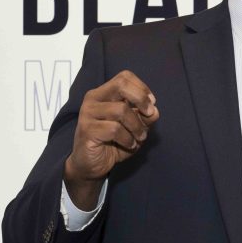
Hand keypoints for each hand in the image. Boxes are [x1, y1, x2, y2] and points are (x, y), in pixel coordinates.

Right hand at [63, 70, 159, 209]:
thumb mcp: (135, 128)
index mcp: (104, 94)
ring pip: (121, 110)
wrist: (91, 165)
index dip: (142, 88)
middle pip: (121, 85)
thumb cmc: (114, 142)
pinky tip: (129, 145)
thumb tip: (154, 110)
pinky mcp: (87, 130)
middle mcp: (93, 99)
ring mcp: (88, 114)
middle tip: (149, 115)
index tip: (151, 105)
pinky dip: (128, 138)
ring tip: (139, 138)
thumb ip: (145, 117)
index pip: (125, 77)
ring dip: (137, 126)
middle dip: (141, 100)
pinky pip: (115, 129)